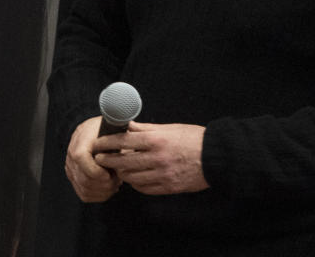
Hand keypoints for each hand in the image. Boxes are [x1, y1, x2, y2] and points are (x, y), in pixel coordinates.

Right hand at [65, 116, 121, 201]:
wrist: (98, 131)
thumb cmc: (111, 130)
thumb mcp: (116, 129)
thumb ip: (119, 139)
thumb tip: (129, 147)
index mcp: (81, 138)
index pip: (80, 157)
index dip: (95, 170)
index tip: (110, 174)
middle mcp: (71, 154)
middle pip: (84, 179)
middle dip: (105, 184)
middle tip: (118, 178)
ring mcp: (71, 167)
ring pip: (85, 189)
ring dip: (104, 190)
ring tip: (116, 181)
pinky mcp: (74, 178)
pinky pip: (85, 194)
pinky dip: (100, 194)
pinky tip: (109, 186)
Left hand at [92, 121, 209, 195]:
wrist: (216, 157)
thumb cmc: (193, 139)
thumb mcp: (170, 128)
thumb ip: (147, 129)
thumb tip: (128, 125)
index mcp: (157, 140)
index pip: (124, 141)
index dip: (107, 143)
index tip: (98, 144)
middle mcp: (157, 158)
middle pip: (123, 162)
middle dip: (107, 160)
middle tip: (99, 158)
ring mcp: (162, 175)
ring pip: (131, 177)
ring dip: (121, 173)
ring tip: (116, 168)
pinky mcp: (168, 187)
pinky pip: (144, 188)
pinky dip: (135, 183)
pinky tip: (133, 178)